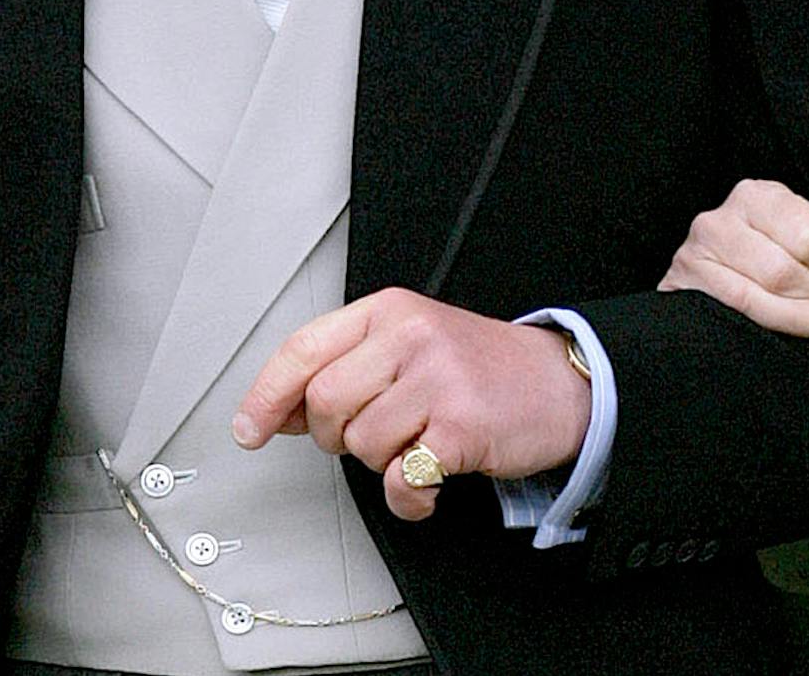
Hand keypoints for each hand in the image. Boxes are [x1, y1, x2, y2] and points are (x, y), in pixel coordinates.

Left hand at [231, 289, 591, 520]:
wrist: (559, 382)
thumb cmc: (479, 367)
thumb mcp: (410, 345)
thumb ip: (348, 366)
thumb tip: (280, 411)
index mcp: (390, 311)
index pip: (303, 349)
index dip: (266, 396)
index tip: (249, 430)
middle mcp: (411, 336)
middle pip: (325, 404)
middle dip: (338, 436)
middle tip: (375, 434)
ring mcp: (438, 379)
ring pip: (361, 444)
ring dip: (382, 462)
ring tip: (417, 444)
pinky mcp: (462, 425)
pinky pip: (401, 480)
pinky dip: (408, 497)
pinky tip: (428, 483)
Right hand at [659, 177, 808, 338]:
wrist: (725, 281)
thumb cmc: (782, 253)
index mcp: (755, 196)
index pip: (808, 235)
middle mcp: (718, 220)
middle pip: (783, 271)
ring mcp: (694, 255)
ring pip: (759, 297)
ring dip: (804, 316)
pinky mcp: (683, 288)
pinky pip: (737, 315)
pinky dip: (779, 327)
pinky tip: (803, 331)